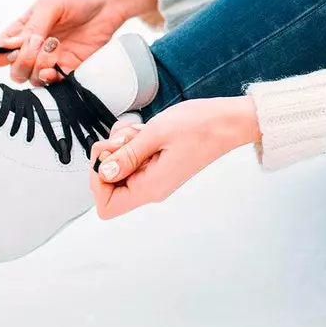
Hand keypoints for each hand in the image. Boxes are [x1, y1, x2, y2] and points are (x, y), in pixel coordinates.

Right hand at [0, 0, 162, 85]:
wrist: (110, 0)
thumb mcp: (50, 5)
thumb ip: (32, 28)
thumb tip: (13, 48)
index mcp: (24, 28)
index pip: (0, 46)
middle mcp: (35, 46)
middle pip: (14, 67)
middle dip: (19, 64)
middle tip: (31, 51)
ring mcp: (52, 58)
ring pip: (31, 77)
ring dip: (36, 70)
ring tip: (50, 53)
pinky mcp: (70, 67)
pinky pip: (54, 83)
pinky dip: (50, 80)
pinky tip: (52, 71)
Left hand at [87, 96, 260, 219]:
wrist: (227, 121)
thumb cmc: (199, 126)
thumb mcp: (155, 134)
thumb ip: (126, 156)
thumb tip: (102, 173)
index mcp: (151, 188)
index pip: (106, 206)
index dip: (98, 179)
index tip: (110, 154)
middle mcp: (151, 188)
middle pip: (109, 185)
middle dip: (109, 157)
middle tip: (126, 138)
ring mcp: (154, 176)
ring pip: (118, 167)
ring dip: (120, 145)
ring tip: (139, 131)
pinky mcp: (157, 164)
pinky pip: (131, 157)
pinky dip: (130, 141)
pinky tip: (144, 130)